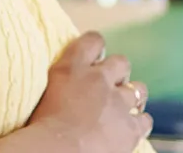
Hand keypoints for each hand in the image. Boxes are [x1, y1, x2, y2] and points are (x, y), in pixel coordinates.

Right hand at [25, 33, 149, 152]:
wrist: (57, 150)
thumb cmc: (38, 126)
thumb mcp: (39, 93)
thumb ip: (56, 82)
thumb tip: (56, 82)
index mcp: (71, 68)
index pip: (92, 41)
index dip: (96, 44)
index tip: (94, 52)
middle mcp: (98, 80)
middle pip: (120, 62)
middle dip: (118, 71)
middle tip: (109, 84)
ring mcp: (118, 103)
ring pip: (138, 89)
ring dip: (132, 95)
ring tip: (123, 105)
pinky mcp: (131, 127)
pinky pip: (145, 119)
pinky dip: (139, 122)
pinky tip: (130, 127)